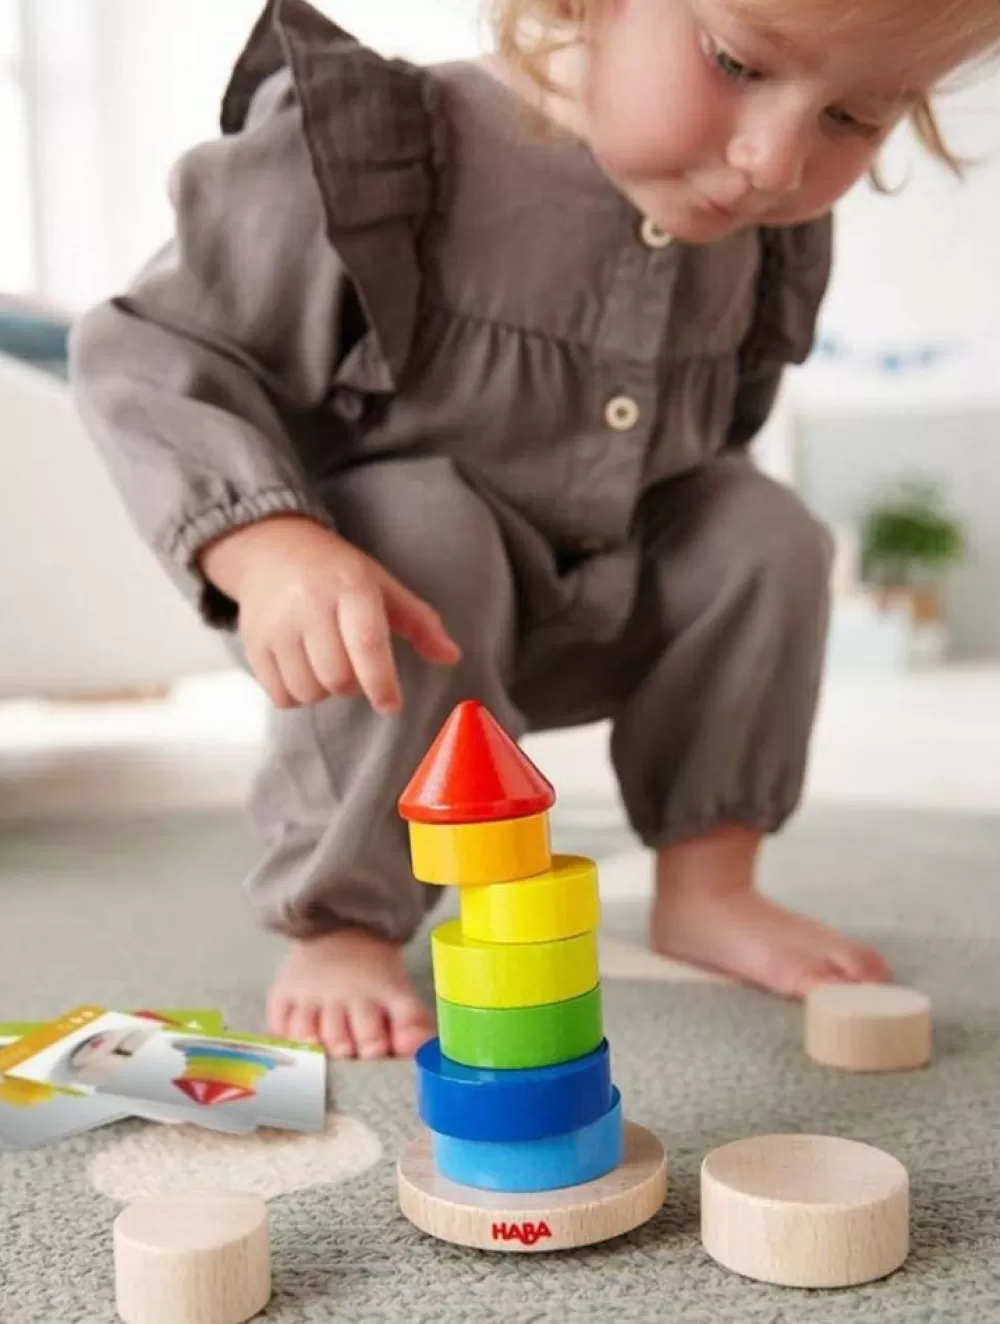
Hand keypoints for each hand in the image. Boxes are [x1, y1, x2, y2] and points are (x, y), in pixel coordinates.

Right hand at [199, 515, 460, 712]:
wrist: (271, 551)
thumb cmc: (336, 573)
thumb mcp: (382, 586)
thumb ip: (420, 622)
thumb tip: (452, 657)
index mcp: (349, 587)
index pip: (366, 643)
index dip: (381, 682)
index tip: (391, 705)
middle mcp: (309, 605)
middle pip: (337, 677)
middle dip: (353, 685)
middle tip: (354, 666)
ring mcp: (276, 626)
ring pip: (309, 691)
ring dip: (325, 691)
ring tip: (327, 664)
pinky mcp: (253, 644)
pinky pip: (281, 696)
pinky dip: (298, 696)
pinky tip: (304, 671)